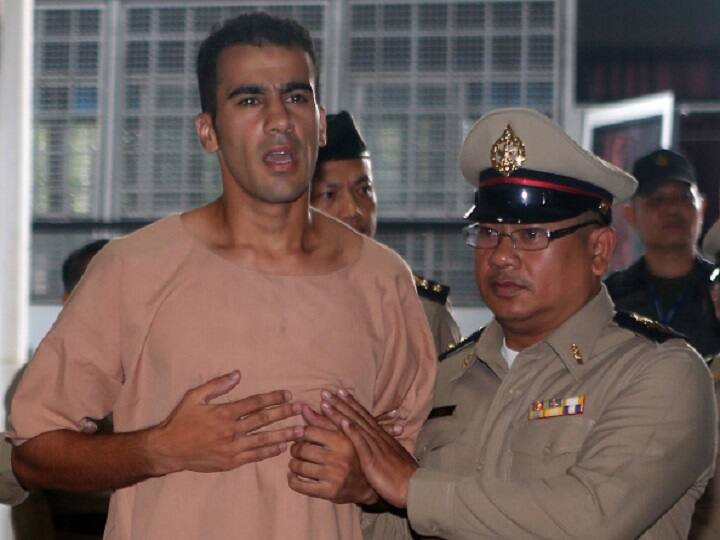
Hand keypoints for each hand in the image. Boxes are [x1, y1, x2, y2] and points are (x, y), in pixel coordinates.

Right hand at [148, 371, 302, 474]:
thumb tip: (238, 374)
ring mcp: (232, 448)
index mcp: (224, 413)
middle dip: (284, 413)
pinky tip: (281, 447)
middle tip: (300, 409)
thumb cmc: (181, 420)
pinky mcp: (230, 462)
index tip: (287, 394)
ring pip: (263, 440)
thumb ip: (217, 385)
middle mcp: (231, 431)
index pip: (255, 403)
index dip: (273, 398)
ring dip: (283, 434)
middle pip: (263, 420)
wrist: (168, 449)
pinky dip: (268, 452)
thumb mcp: (195, 397)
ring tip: (299, 431)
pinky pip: (254, 456)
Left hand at [287, 405, 377, 503]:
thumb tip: (303, 407)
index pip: (310, 432)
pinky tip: (293, 477)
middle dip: (295, 449)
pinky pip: (301, 486)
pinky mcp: (329, 492)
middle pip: (302, 449)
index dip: (300, 433)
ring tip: (295, 463)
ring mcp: (335, 477)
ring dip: (293, 465)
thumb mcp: (342, 435)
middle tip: (296, 450)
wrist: (367, 486)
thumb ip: (322, 421)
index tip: (299, 436)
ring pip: (300, 467)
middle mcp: (339, 458)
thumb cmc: (352, 455)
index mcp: (343, 440)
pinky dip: (292, 481)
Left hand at [320, 389, 416, 507]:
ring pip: (355, 425)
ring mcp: (375, 447)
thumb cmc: (402, 475)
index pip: (364, 415)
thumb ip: (382, 446)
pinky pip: (362, 443)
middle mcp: (377, 437)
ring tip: (326, 403)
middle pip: (356, 416)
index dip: (351, 402)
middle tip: (325, 392)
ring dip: (340, 413)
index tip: (339, 391)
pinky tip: (343, 422)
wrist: (414, 486)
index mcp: (381, 436)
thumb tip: (379, 442)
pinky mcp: (373, 459)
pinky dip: (353, 431)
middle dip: (340, 403)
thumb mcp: (392, 455)